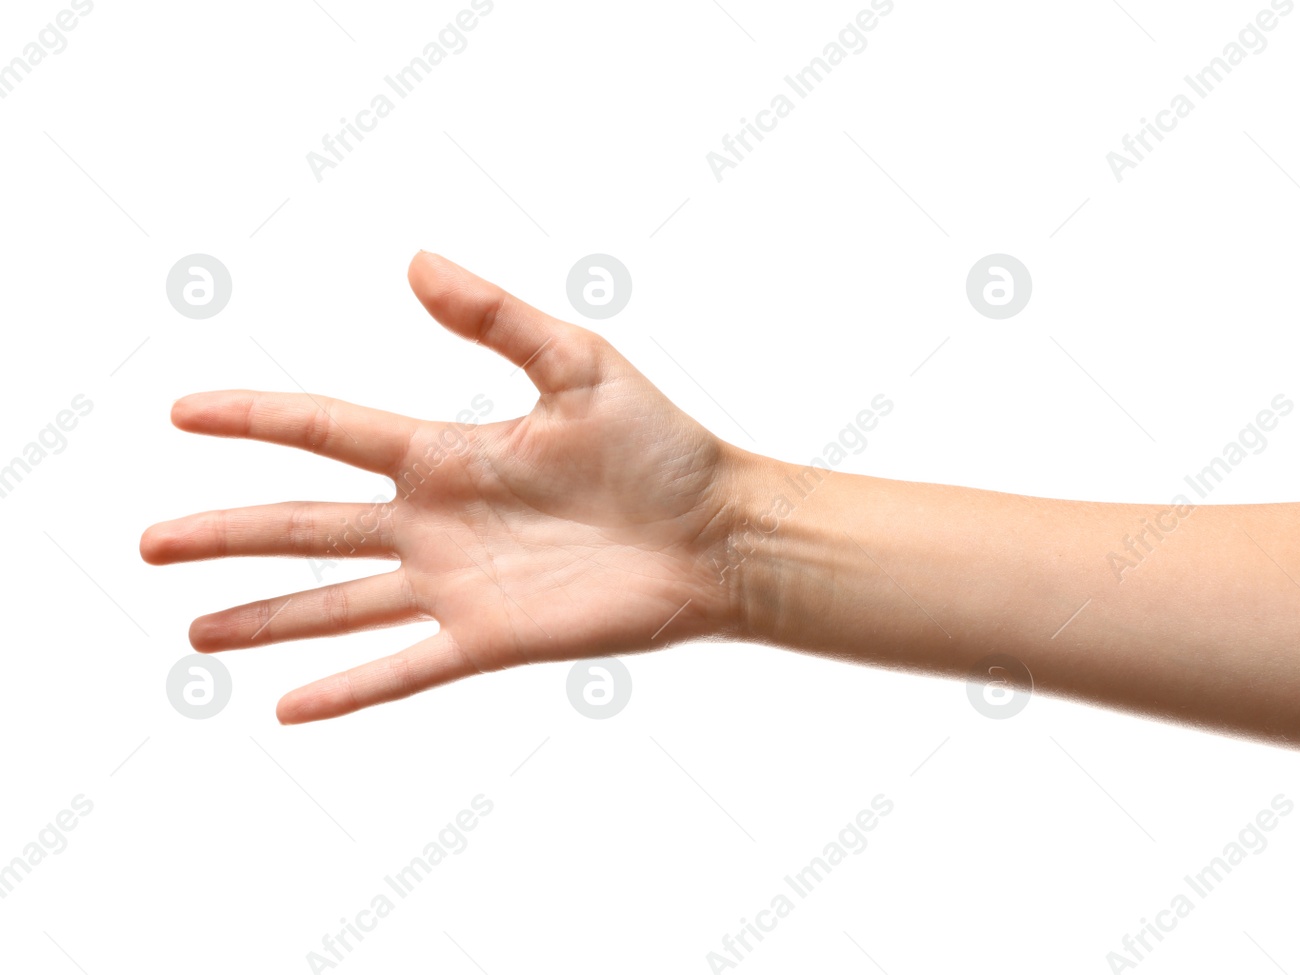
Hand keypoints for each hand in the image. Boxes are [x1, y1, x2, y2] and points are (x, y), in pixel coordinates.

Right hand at [142, 252, 752, 723]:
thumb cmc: (661, 445)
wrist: (719, 533)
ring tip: (195, 630)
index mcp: (450, 452)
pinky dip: (349, 688)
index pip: (330, 430)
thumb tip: (416, 259)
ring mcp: (459, 584)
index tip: (183, 411)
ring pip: (338, 603)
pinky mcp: (492, 639)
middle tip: (150, 543)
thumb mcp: (578, 365)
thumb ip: (497, 319)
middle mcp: (438, 521)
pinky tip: (286, 706)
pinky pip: (405, 668)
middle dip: (229, 534)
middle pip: (311, 526)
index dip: (256, 419)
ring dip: (266, 617)